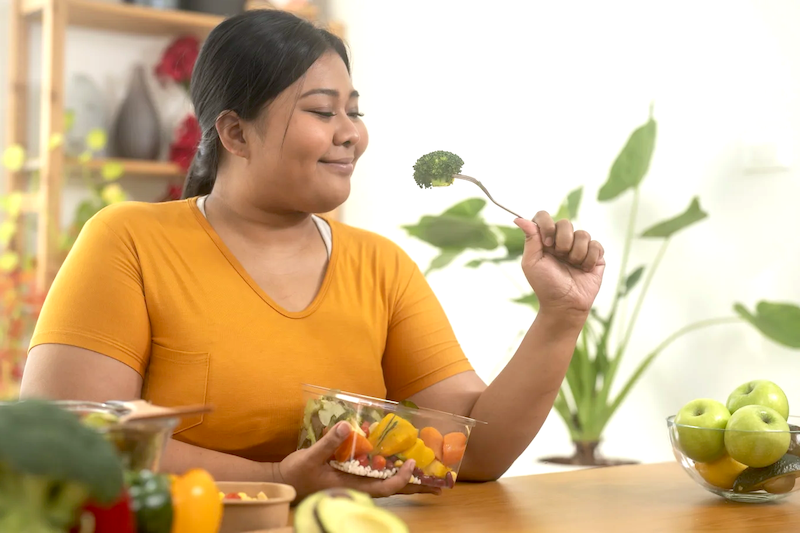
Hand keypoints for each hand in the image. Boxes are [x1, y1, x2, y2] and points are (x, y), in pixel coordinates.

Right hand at [276, 421, 441, 499]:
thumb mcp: (311, 456)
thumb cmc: (296, 474)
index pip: (384, 487)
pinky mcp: (351, 478)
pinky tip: (399, 464)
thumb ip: (329, 442)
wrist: (282, 483)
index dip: (401, 478)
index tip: (413, 465)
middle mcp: (358, 488)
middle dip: (416, 487)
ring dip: (407, 481)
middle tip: (441, 486)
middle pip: (393, 489)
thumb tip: (346, 425)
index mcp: (351, 487)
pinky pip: (377, 477)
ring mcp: (356, 484)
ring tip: (428, 477)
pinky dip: (391, 472)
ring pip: (387, 484)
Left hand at [514, 212, 604, 317]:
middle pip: (566, 223)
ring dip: (576, 253)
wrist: (565, 304)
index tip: (546, 243)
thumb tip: (519, 219)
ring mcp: (579, 247)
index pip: (544, 217)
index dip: (546, 225)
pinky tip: (583, 269)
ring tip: (572, 266)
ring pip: (583, 234)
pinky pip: (596, 245)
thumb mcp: (532, 262)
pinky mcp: (595, 255)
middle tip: (560, 257)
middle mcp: (562, 240)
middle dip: (563, 242)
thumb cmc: (545, 285)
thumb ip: (530, 238)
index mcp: (545, 240)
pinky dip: (589, 258)